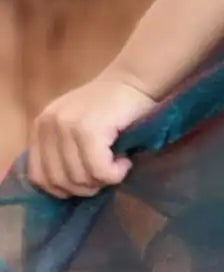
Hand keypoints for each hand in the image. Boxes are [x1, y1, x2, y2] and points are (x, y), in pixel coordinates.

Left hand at [26, 72, 157, 199]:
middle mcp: (47, 125)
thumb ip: (64, 151)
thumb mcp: (77, 128)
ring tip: (118, 165)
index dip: (64, 190)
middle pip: (59, 181)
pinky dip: (115, 174)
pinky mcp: (87, 129)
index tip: (88, 182)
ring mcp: (65, 126)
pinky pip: (99, 171)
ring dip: (104, 180)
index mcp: (41, 128)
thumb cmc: (113, 108)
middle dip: (87, 187)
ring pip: (80, 178)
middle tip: (107, 174)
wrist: (135, 81)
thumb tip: (67, 188)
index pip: (39, 177)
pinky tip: (125, 162)